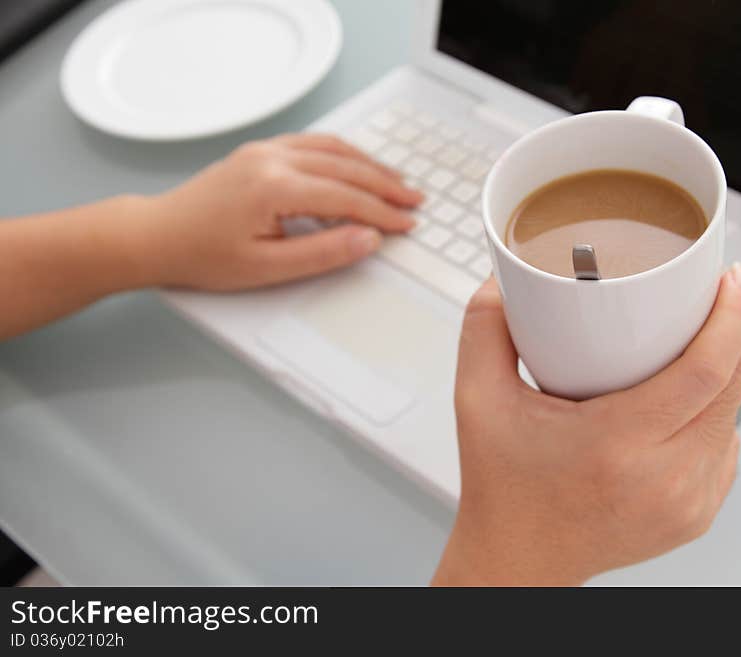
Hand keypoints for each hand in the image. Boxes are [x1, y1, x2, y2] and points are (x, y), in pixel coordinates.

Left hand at [133, 133, 421, 289]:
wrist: (158, 236)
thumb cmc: (203, 255)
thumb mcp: (266, 267)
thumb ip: (322, 253)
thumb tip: (367, 239)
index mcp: (274, 187)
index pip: (345, 197)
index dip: (381, 213)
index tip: (406, 225)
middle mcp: (272, 159)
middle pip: (345, 167)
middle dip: (385, 185)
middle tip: (414, 201)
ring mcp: (265, 150)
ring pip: (332, 148)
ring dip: (368, 164)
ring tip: (396, 182)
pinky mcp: (259, 152)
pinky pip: (312, 143)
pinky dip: (343, 153)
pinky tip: (357, 165)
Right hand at [433, 266, 740, 585]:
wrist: (518, 559)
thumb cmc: (502, 488)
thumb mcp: (476, 401)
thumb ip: (483, 330)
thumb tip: (503, 280)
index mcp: (617, 445)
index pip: (705, 372)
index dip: (730, 318)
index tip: (729, 280)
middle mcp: (663, 478)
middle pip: (733, 387)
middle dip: (738, 331)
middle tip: (717, 296)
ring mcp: (687, 503)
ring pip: (733, 417)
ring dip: (728, 373)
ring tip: (698, 342)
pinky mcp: (695, 516)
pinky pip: (723, 449)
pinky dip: (714, 415)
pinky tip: (687, 400)